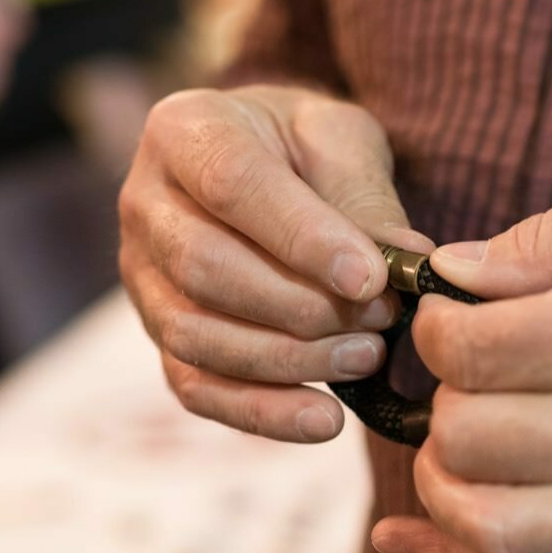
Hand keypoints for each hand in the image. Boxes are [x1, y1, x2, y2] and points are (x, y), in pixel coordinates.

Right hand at [120, 84, 429, 440]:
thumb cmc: (305, 147)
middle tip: (381, 319)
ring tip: (366, 357)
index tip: (370, 278)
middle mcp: (144, 203)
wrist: (265, 163)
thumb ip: (366, 196)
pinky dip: (262, 413)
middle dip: (301, 307)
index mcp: (184, 131)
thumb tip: (409, 264)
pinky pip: (196, 387)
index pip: (232, 185)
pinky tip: (325, 420)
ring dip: (288, 360)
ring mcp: (142, 276)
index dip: (301, 238)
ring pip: (196, 335)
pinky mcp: (158, 335)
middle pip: (204, 269)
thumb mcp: (342, 140)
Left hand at [373, 161, 551, 552]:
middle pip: (466, 440)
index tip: (457, 309)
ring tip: (463, 433)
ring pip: (487, 525)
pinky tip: (403, 538)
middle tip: (476, 367)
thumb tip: (451, 274)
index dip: (437, 326)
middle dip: (443, 397)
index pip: (471, 354)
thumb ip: (549, 234)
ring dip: (445, 481)